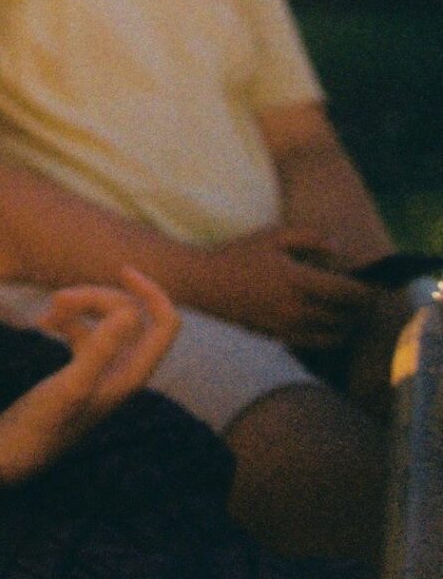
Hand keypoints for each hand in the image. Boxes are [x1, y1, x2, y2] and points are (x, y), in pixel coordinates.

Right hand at [0, 269, 176, 482]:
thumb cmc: (42, 424)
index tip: (121, 269)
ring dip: (80, 307)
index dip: (151, 292)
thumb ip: (100, 350)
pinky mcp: (82, 372)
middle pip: (129, 315)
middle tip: (58, 300)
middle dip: (97, 297)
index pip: (165, 324)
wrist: (13, 453)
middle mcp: (124, 372)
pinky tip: (43, 324)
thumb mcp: (70, 386)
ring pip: (105, 322)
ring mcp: (104, 372)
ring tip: (47, 313)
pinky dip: (67, 321)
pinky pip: (86, 333)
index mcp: (132, 375)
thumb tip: (130, 312)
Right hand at [190, 228, 375, 347]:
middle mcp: (297, 309)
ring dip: (349, 324)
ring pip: (335, 333)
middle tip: (367, 299)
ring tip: (353, 313)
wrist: (204, 284)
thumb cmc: (238, 255)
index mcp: (298, 281)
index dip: (367, 291)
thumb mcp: (273, 236)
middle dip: (362, 308)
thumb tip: (339, 248)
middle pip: (346, 316)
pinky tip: (330, 324)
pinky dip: (331, 336)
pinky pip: (317, 343)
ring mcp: (288, 327)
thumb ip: (309, 237)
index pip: (347, 292)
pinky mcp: (279, 337)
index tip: (374, 286)